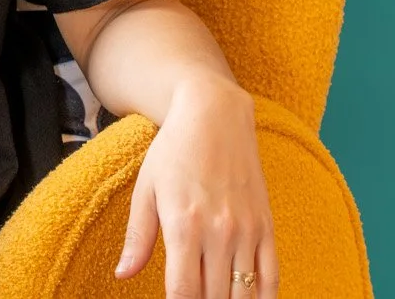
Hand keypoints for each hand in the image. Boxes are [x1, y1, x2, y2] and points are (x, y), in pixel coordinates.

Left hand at [114, 76, 277, 298]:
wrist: (215, 114)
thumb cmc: (174, 151)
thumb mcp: (146, 190)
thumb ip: (138, 238)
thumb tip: (123, 275)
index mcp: (184, 225)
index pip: (183, 292)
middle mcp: (219, 232)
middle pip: (213, 297)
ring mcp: (247, 230)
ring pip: (243, 293)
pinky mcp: (266, 225)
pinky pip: (271, 276)